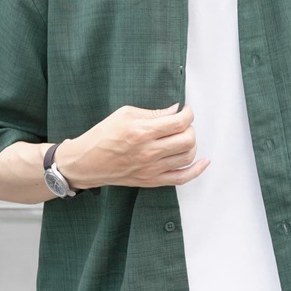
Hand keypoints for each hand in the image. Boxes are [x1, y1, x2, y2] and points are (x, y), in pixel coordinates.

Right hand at [56, 103, 209, 188]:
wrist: (87, 163)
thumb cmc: (102, 137)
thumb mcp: (125, 114)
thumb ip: (153, 113)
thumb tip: (174, 111)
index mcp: (142, 132)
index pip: (179, 122)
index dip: (188, 113)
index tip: (185, 110)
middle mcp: (149, 152)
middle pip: (188, 139)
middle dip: (190, 128)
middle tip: (182, 124)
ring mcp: (152, 169)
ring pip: (188, 156)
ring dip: (192, 144)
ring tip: (183, 137)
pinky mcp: (152, 180)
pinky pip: (182, 178)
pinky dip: (197, 170)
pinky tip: (204, 162)